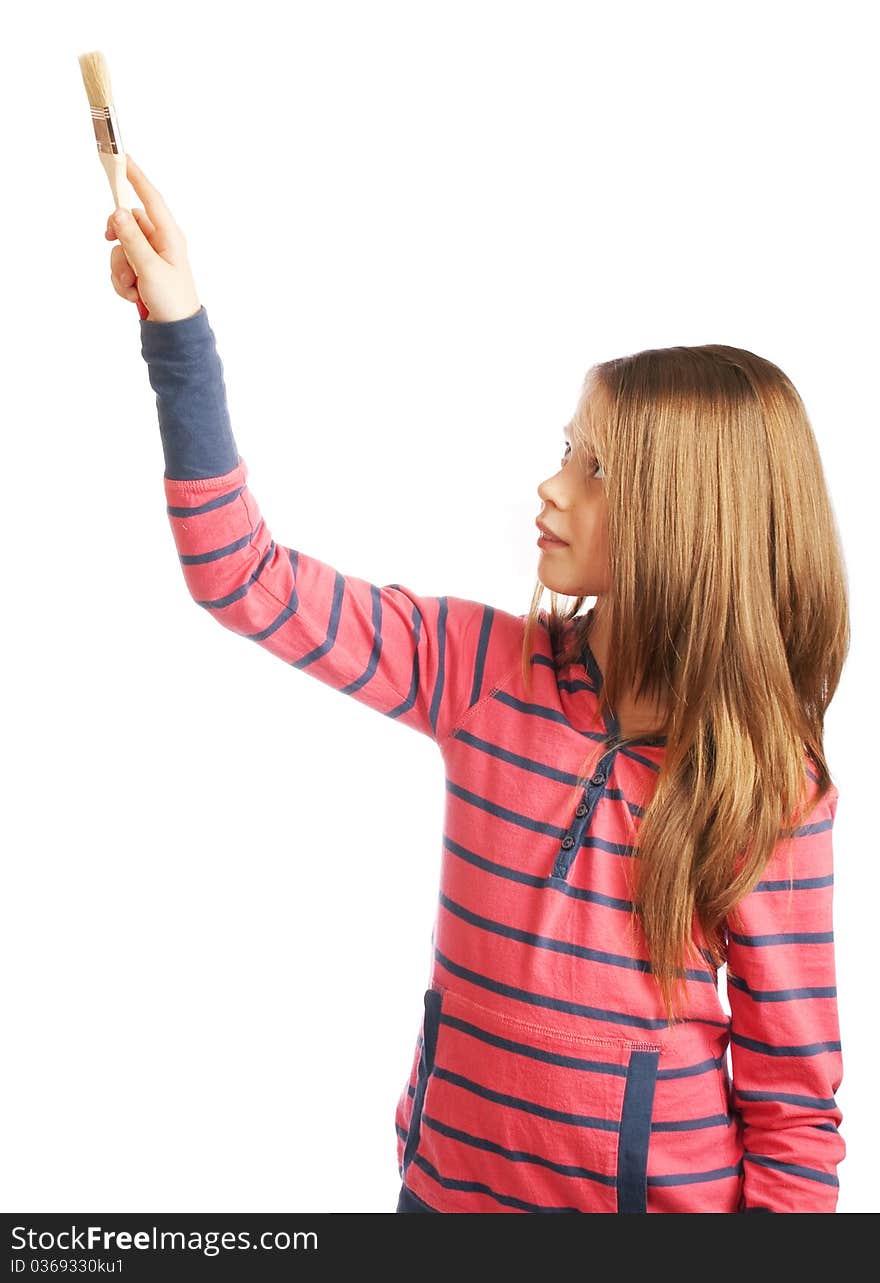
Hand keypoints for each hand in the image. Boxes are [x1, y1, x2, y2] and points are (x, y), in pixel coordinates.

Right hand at [105, 154, 201, 322]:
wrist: (176, 333)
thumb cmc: (171, 301)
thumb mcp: (150, 269)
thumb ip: (132, 241)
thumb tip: (118, 213)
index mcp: (170, 237)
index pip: (152, 199)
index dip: (137, 178)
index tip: (123, 159)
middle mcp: (160, 243)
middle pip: (128, 224)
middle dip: (119, 246)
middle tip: (125, 263)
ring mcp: (150, 257)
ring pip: (120, 247)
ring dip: (120, 270)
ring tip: (134, 287)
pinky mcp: (141, 271)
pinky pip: (120, 265)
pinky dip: (121, 281)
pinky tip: (133, 295)